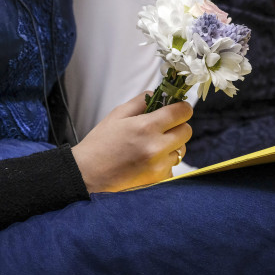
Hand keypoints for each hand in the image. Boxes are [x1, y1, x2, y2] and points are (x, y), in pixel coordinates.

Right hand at [71, 92, 192, 192]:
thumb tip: (160, 94)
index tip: (177, 108)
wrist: (87, 175)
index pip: (182, 112)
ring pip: (181, 150)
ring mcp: (158, 166)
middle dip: (178, 126)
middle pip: (187, 131)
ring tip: (153, 145)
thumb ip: (141, 101)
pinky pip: (172, 166)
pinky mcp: (157, 180)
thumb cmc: (99, 144)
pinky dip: (165, 162)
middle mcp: (156, 147)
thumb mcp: (117, 114)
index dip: (181, 107)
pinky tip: (149, 161)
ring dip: (172, 145)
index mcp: (146, 127)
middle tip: (164, 126)